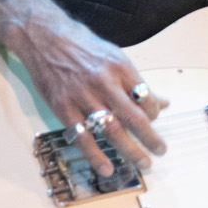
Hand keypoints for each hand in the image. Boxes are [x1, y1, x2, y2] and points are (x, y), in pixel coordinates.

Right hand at [15, 10, 169, 176]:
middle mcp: (104, 83)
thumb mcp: (115, 58)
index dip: (155, 113)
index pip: (146, 97)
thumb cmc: (84, 48)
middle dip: (150, 138)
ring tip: (143, 163)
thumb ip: (137, 83)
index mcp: (120, 68)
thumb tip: (163, 102)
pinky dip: (96, 155)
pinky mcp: (63, 108)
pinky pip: (82, 137)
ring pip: (111, 130)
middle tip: (161, 151)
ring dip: (130, 150)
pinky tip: (107, 168)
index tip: (155, 122)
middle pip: (133, 117)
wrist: (44, 39)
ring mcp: (82, 97)